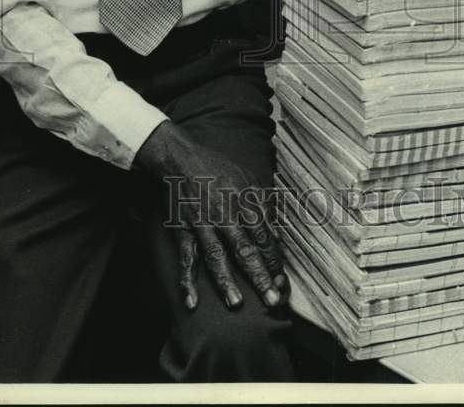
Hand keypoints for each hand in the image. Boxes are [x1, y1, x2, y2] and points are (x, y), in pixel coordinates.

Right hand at [136, 121, 287, 311]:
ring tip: (236, 304)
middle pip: (244, 248)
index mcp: (244, 202)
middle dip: (259, 275)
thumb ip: (264, 205)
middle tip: (272, 300)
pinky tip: (191, 302)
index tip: (282, 281)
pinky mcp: (183, 230)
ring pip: (216, 256)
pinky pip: (186, 258)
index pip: (263, 236)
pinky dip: (187, 281)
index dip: (274, 259)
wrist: (180, 159)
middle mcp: (225, 215)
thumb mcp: (248, 178)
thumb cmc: (218, 170)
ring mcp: (202, 224)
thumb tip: (277, 234)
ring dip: (225, 281)